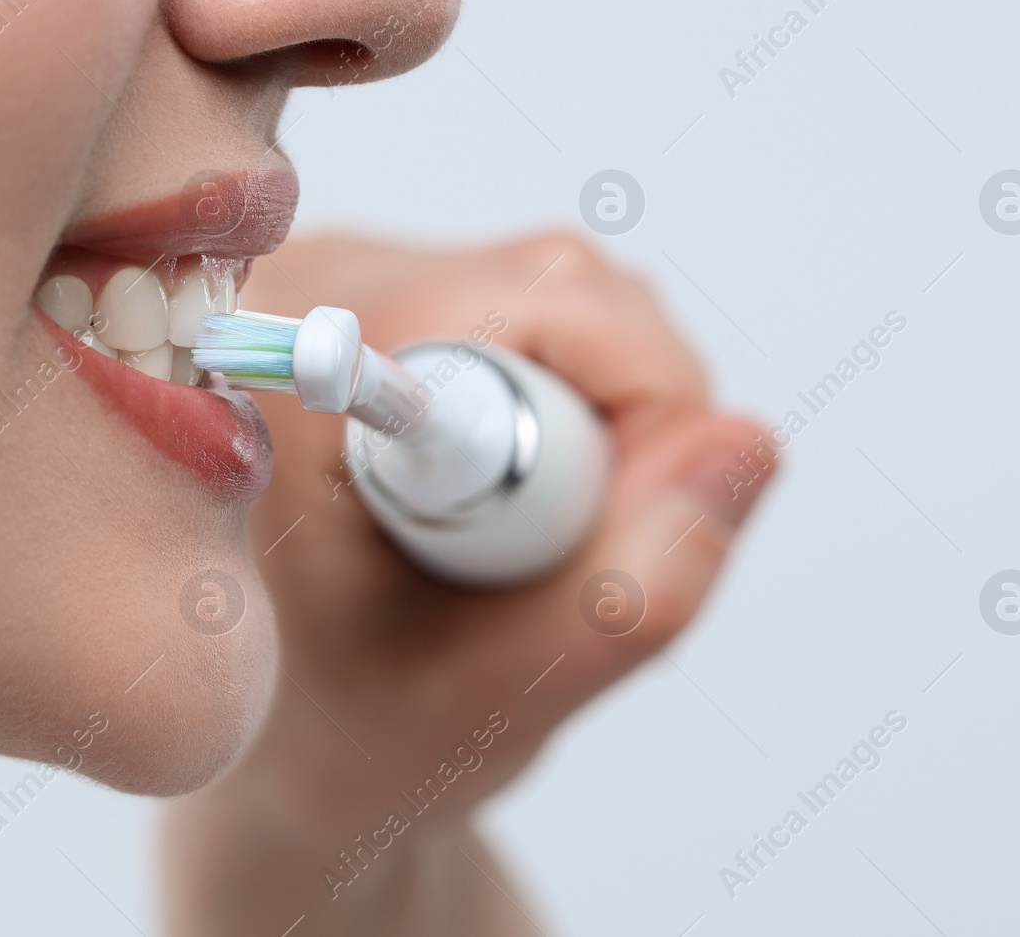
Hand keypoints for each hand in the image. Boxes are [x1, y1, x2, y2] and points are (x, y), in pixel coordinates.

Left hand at [163, 232, 775, 934]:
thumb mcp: (491, 700)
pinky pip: (541, 319)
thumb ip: (627, 594)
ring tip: (508, 548)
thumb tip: (747, 441)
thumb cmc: (355, 730)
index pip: (550, 318)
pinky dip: (557, 415)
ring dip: (591, 431)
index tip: (551, 559)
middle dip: (614, 438)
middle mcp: (320, 288)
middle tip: (542, 564)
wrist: (272, 740)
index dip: (613, 447)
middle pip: (573, 296)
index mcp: (305, 371)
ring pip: (572, 305)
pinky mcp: (390, 296)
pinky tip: (491, 503)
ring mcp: (351, 280)